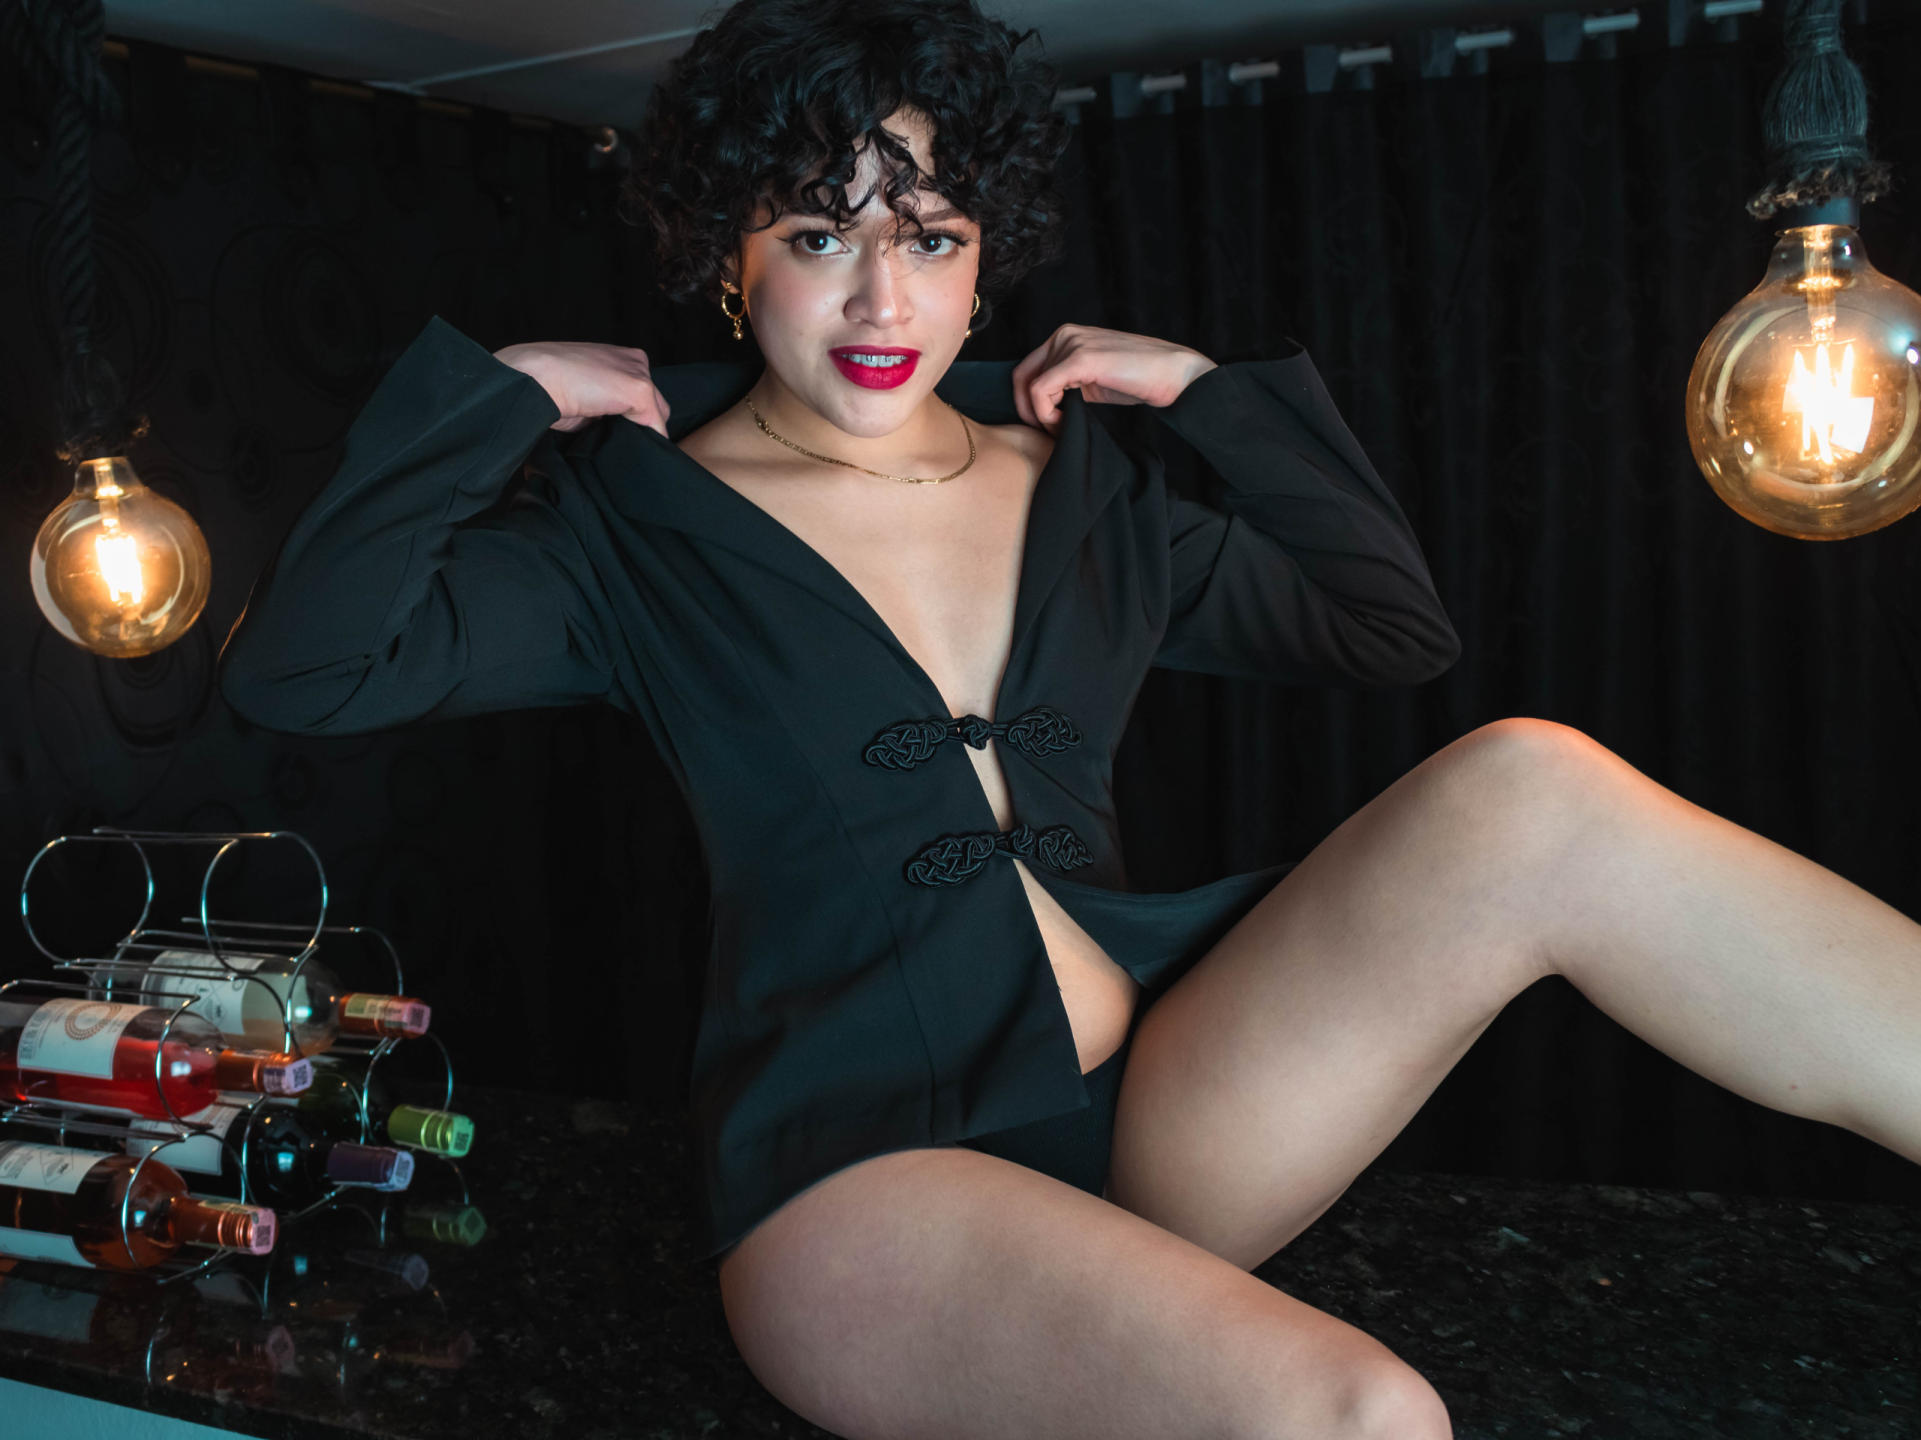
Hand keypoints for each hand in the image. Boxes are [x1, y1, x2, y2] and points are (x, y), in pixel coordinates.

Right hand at [492, 341, 672, 436]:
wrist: (534, 379)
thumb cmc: (548, 388)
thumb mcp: (583, 393)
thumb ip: (605, 405)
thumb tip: (621, 431)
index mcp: (618, 358)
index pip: (643, 393)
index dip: (632, 416)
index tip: (614, 430)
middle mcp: (633, 362)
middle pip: (656, 404)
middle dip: (640, 424)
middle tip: (615, 438)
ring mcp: (638, 373)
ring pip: (658, 415)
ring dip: (641, 433)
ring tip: (617, 443)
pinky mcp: (639, 389)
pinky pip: (656, 425)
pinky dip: (647, 441)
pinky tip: (626, 448)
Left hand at [1009, 324, 1216, 435]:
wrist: (1171, 375)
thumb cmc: (1137, 381)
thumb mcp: (1092, 381)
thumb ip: (1067, 385)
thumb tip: (1042, 407)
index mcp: (1065, 337)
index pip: (1026, 370)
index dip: (1027, 402)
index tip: (1046, 424)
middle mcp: (1064, 335)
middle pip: (1021, 377)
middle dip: (1029, 410)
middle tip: (1050, 431)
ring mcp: (1071, 343)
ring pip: (1030, 386)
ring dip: (1042, 416)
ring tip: (1064, 428)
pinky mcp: (1079, 359)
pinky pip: (1041, 390)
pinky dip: (1046, 414)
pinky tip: (1064, 424)